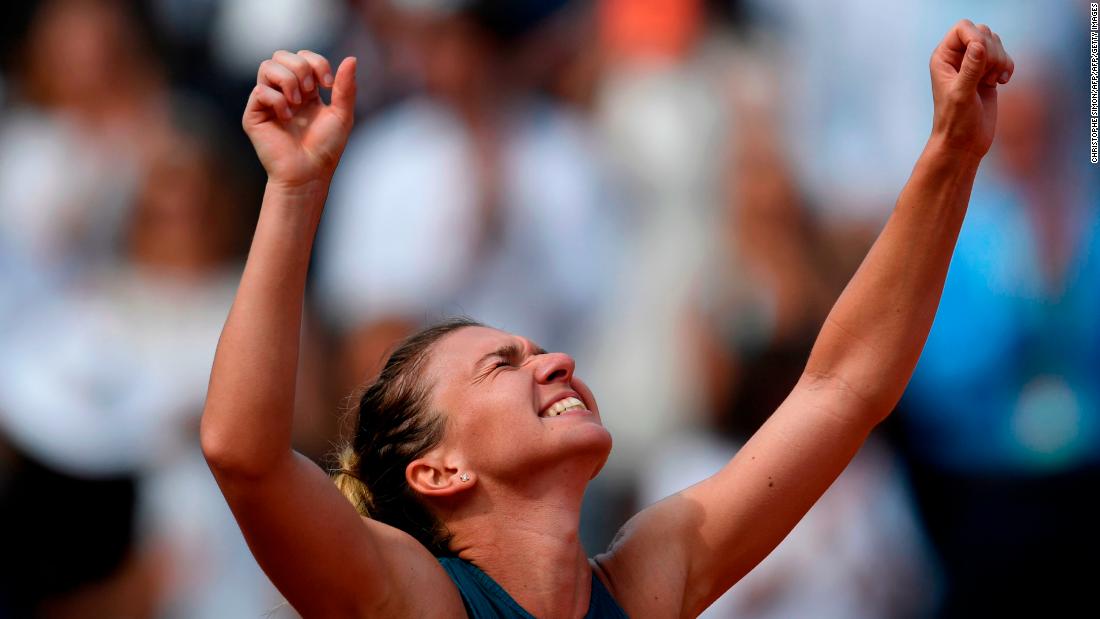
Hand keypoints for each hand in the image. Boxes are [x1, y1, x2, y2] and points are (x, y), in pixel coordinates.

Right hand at [243, 50, 356, 187]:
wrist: (308, 174)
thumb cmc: (325, 149)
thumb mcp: (342, 115)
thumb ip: (346, 87)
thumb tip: (352, 58)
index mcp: (305, 90)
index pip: (303, 57)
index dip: (316, 62)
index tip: (328, 84)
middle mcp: (284, 92)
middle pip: (282, 55)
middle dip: (300, 67)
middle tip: (311, 90)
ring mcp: (267, 102)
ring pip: (266, 66)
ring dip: (287, 79)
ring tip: (297, 102)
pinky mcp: (254, 114)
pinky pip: (260, 91)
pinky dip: (277, 100)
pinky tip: (286, 118)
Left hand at [929, 20, 1013, 158]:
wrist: (964, 143)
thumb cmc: (955, 122)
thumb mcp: (961, 94)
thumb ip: (970, 69)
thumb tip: (979, 44)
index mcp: (943, 58)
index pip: (963, 27)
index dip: (976, 37)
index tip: (982, 56)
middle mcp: (957, 58)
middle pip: (983, 32)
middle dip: (992, 51)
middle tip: (987, 75)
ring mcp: (973, 65)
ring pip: (995, 43)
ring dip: (1000, 60)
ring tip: (992, 81)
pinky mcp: (987, 74)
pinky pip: (1004, 57)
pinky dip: (1008, 67)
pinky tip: (1001, 83)